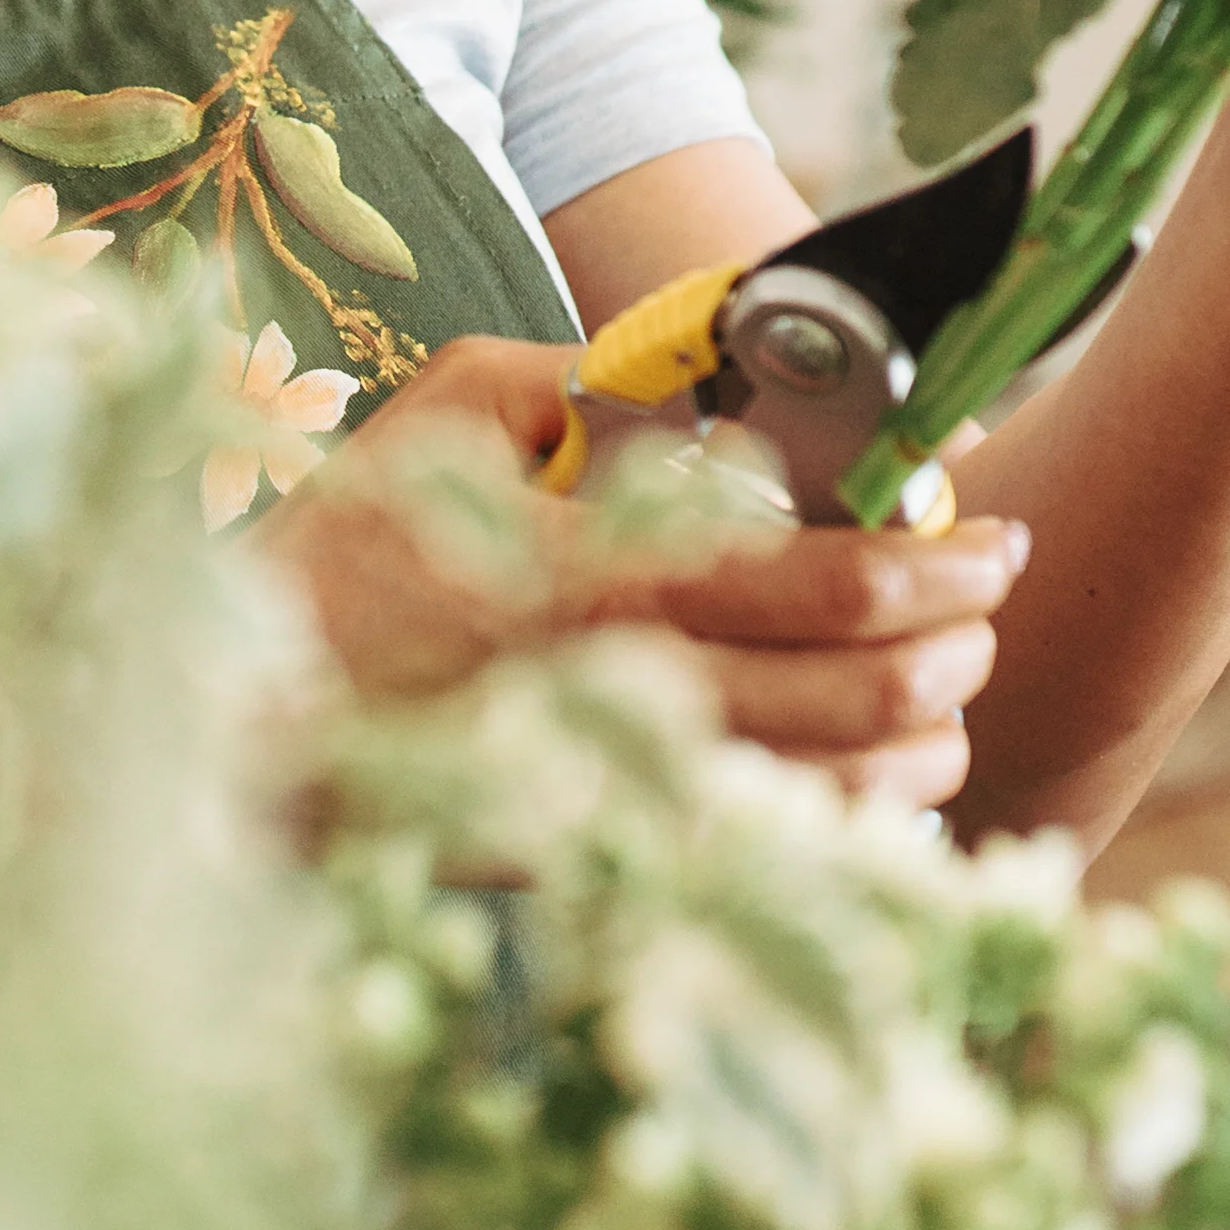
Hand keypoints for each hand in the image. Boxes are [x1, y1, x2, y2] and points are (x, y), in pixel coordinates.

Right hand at [271, 333, 1028, 809]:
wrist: (241, 727)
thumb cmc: (334, 560)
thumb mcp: (435, 418)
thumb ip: (567, 378)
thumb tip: (677, 373)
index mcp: (598, 579)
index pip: (820, 580)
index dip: (936, 561)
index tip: (989, 535)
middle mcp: (627, 697)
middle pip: (865, 698)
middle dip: (955, 651)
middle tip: (977, 612)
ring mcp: (621, 792)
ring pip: (838, 793)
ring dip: (922, 744)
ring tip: (938, 696)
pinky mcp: (604, 856)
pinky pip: (766, 848)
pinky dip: (840, 815)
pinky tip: (858, 774)